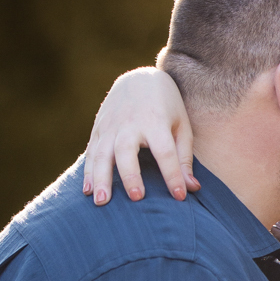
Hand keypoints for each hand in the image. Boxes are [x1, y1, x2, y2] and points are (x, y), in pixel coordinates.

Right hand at [81, 66, 196, 204]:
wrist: (139, 78)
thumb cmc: (166, 108)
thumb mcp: (181, 127)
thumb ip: (184, 158)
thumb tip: (192, 189)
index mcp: (156, 121)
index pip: (165, 152)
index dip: (172, 175)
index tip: (179, 197)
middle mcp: (130, 123)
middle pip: (127, 151)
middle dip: (131, 175)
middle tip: (136, 199)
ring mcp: (111, 126)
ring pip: (102, 154)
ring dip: (101, 178)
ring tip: (101, 202)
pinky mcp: (98, 129)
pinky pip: (91, 152)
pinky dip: (88, 172)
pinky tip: (87, 191)